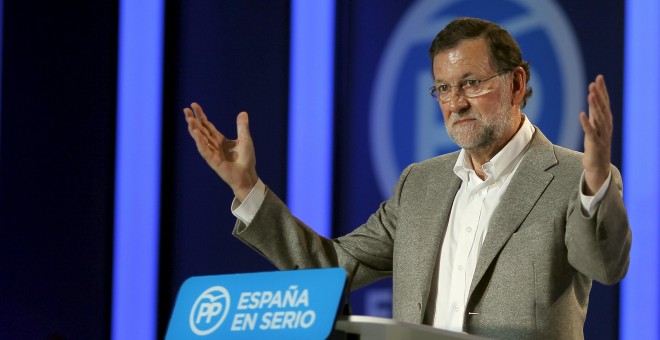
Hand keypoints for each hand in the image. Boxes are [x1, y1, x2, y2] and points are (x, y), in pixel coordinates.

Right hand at [184, 102, 257, 201]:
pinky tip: (196, 133)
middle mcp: (214, 145)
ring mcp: (212, 153)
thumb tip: (243, 112)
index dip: (201, 116)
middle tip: (186, 110)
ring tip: (189, 119)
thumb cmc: (246, 160)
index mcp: (220, 139)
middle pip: (201, 130)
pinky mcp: (213, 161)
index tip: (194, 105)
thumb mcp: (245, 139)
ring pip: (200, 139)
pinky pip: (204, 150)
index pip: (207, 125)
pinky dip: (200, 141)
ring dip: (194, 129)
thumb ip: (242, 127)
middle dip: (194, 120)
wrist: (247, 175)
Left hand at [579, 75, 611, 194]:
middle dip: (598, 95)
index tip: (599, 77)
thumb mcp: (595, 126)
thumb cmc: (595, 144)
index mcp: (606, 121)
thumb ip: (595, 112)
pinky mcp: (594, 143)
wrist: (598, 165)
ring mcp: (601, 135)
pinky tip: (582, 114)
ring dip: (594, 106)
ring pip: (598, 118)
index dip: (602, 90)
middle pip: (602, 107)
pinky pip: (590, 131)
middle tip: (594, 82)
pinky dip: (586, 123)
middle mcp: (606, 126)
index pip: (605, 102)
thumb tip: (593, 96)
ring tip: (590, 94)